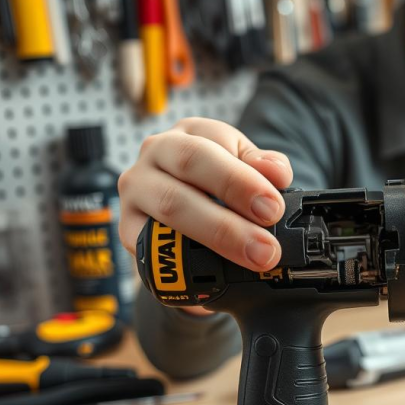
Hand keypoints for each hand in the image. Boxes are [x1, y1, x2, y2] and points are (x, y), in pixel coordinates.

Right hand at [118, 118, 292, 314]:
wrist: (185, 220)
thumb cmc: (217, 187)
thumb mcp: (244, 167)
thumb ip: (264, 167)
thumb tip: (277, 173)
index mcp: (190, 132)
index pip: (215, 139)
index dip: (247, 172)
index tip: (275, 204)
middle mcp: (158, 152)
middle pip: (192, 162)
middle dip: (235, 194)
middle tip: (268, 228)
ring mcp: (137, 189)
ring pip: (172, 203)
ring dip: (219, 231)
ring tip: (256, 254)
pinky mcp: (128, 227)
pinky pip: (152, 243)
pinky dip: (183, 258)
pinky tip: (212, 272)